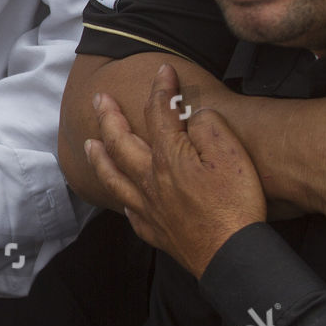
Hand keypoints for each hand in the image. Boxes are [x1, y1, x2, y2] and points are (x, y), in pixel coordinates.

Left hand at [87, 63, 265, 277]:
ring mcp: (149, 207)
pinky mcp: (156, 231)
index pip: (159, 113)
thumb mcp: (231, 155)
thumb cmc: (236, 204)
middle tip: (100, 99)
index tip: (163, 70)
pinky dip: (121, 199)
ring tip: (89, 144)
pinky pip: (129, 211)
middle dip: (108, 116)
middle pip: (120, 142)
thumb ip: (209, 127)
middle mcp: (151, 180)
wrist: (232, 255)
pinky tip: (122, 198)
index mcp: (169, 157)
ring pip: (113, 177)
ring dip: (99, 157)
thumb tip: (193, 116)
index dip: (161, 88)